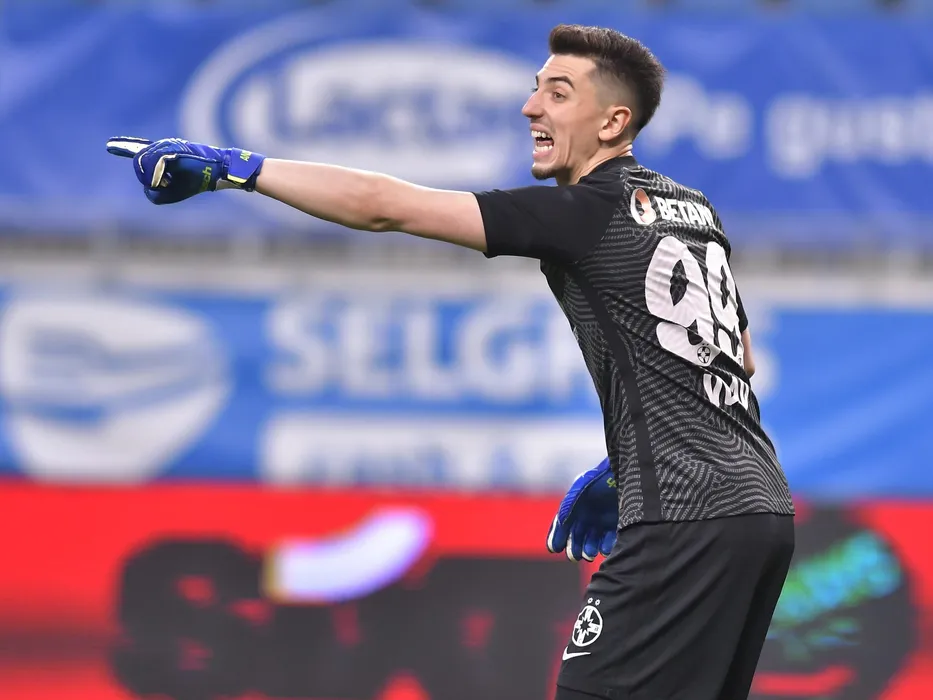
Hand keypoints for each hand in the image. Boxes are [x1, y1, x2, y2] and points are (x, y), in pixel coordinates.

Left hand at [106, 136, 264, 204]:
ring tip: (169, 181)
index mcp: (162, 154)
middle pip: (138, 161)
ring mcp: (167, 145)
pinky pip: (155, 161)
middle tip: (166, 183)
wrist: (220, 170)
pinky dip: (157, 174)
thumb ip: (153, 191)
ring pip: (143, 161)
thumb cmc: (199, 181)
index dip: (124, 147)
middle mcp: (163, 146)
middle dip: (146, 175)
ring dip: (153, 176)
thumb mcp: (172, 192)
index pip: (139, 150)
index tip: (109, 146)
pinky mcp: (173, 148)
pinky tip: (166, 180)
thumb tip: (148, 184)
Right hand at [546, 457, 618, 561]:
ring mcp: (603, 522)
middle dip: (574, 548)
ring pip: (592, 542)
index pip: (562, 526)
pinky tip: (604, 549)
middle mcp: (587, 516)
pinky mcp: (618, 525)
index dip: (556, 537)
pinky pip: (610, 541)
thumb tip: (560, 525)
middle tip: (575, 555)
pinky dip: (607, 547)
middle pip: (576, 538)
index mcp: (575, 507)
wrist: (625, 472)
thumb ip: (568, 505)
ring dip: (589, 550)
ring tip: (590, 553)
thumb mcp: (580, 489)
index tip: (554, 548)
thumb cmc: (600, 478)